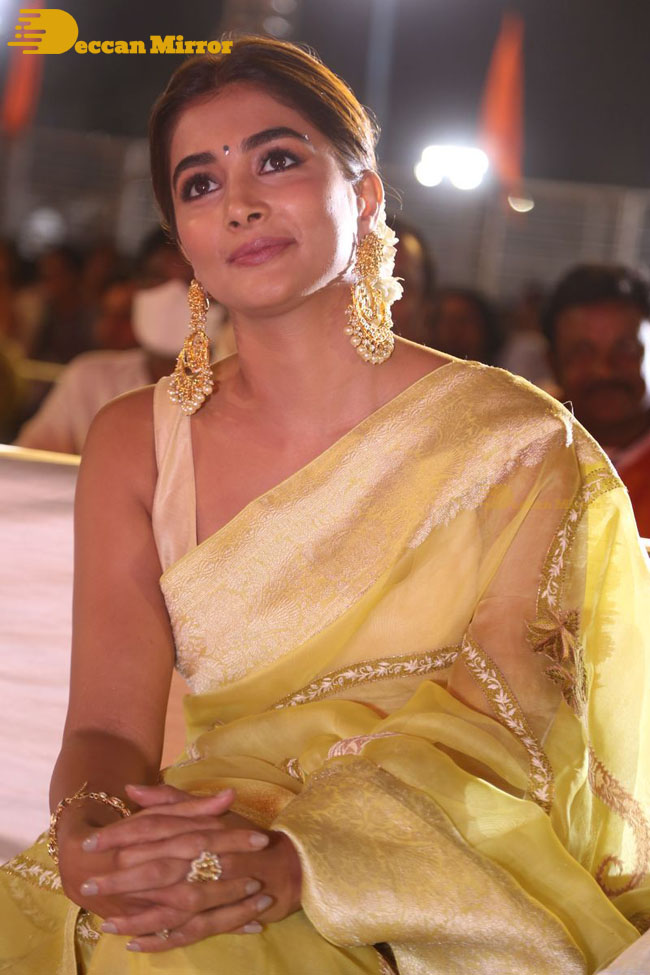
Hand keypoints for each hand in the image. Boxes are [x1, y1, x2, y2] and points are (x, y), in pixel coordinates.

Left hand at [83, 784, 302, 951]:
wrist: (287, 865)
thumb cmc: (242, 836)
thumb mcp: (209, 813)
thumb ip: (170, 800)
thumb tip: (132, 789)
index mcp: (200, 829)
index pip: (154, 830)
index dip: (120, 836)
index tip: (90, 842)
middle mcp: (205, 858)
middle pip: (156, 868)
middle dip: (120, 878)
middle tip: (88, 885)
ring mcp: (214, 889)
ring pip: (168, 904)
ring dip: (135, 915)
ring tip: (103, 922)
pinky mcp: (220, 916)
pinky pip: (186, 932)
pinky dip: (160, 939)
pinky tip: (134, 944)